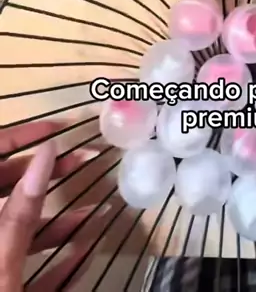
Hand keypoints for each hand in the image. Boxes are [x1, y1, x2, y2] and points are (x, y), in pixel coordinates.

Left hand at [0, 123, 107, 290]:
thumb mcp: (3, 262)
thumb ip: (21, 212)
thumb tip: (47, 153)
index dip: (21, 138)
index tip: (58, 129)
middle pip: (13, 189)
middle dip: (49, 174)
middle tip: (84, 160)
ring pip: (24, 230)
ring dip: (60, 220)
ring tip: (97, 209)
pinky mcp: (9, 288)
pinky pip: (33, 267)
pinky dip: (59, 258)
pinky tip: (86, 253)